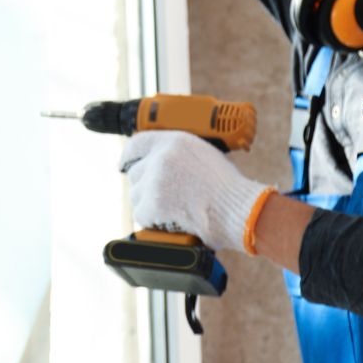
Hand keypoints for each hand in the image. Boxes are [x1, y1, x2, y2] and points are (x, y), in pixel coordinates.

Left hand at [119, 131, 273, 254]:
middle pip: (135, 173)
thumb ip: (179, 155)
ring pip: (136, 195)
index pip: (138, 142)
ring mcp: (155, 180)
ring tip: (174, 209)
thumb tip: (160, 163)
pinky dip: (153, 221)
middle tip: (164, 198)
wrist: (239, 210)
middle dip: (145, 187)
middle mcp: (161, 157)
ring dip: (149, 205)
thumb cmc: (228, 189)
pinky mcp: (153, 204)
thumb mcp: (204, 155)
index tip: (124, 164)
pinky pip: (141, 214)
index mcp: (174, 141)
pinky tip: (173, 219)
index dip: (129, 155)